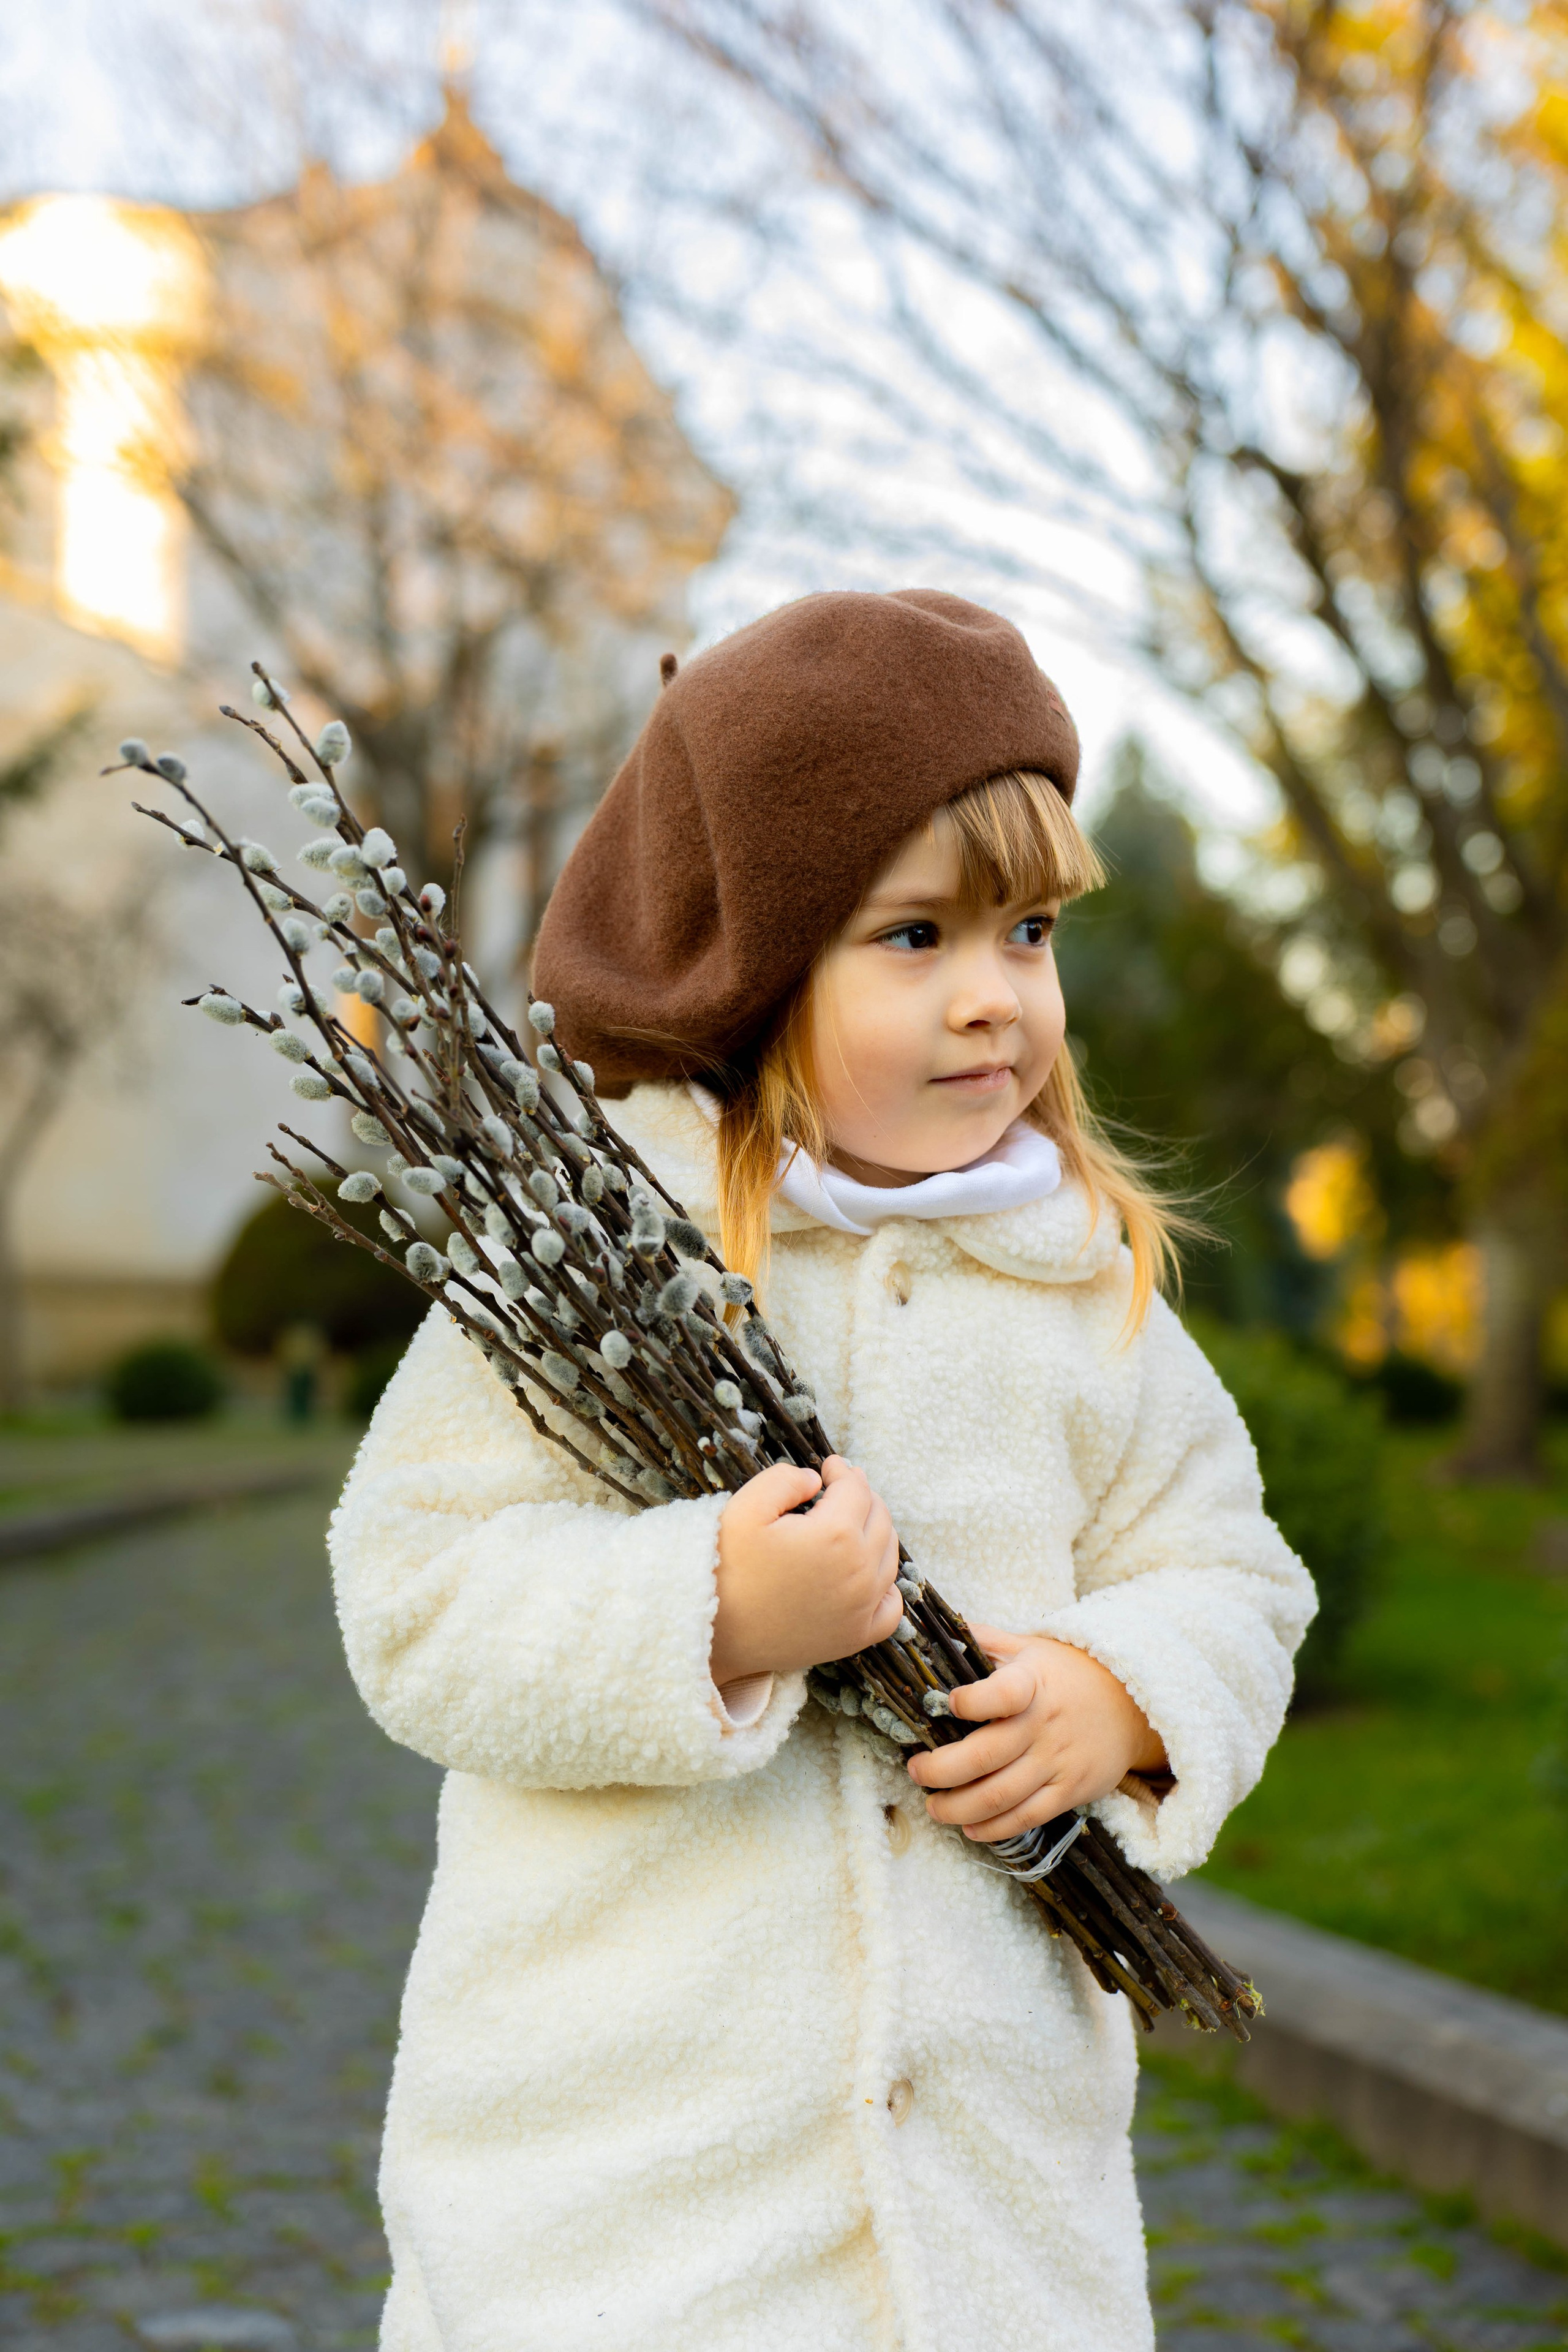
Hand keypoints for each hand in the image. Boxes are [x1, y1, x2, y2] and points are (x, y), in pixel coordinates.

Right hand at [710, 1456, 902, 1683]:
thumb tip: (815, 1480)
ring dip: (877, 1532)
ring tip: (855, 1521)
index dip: (842, 1471)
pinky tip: (871, 1575)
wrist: (711, 1633)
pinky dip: (887, 1587)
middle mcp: (859, 1573)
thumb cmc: (724, 1569)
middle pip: (879, 1519)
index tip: (829, 1465)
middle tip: (844, 1487)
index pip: (855, 1489)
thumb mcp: (744, 1508)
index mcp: (836, 1536)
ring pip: (889, 1557)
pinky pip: (891, 1609)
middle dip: (863, 1497)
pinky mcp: (854, 1637)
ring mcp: (861, 1609)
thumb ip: (784, 1479)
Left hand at [906, 1627, 1166, 1842]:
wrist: (1130, 1704)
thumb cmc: (1067, 1673)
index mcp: (1032, 1684)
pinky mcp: (1070, 1791)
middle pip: (987, 1756)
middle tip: (916, 1772)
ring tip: (934, 1807)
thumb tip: (934, 1630)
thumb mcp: (1029, 1647)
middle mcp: (1043, 1725)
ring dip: (959, 1807)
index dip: (974, 1700)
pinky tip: (970, 1827)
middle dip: (941, 1771)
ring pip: (1001, 1795)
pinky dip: (994, 1828)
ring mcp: (1057, 1761)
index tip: (948, 1703)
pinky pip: (1027, 1817)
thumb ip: (983, 1641)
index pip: (1005, 1693)